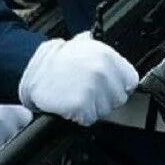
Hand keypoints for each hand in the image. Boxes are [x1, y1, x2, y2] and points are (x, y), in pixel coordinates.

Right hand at [17, 33, 136, 125]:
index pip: (130, 81)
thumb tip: (113, 56)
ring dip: (91, 108)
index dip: (118, 86)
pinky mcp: (81, 105)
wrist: (33, 71)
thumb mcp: (82, 45)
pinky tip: (70, 103)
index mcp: (107, 56)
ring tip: (76, 94)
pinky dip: (79, 116)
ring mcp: (93, 89)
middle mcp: (102, 72)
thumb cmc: (56, 61)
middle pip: (118, 99)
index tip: (106, 86)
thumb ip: (101, 51)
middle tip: (86, 90)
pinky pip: (89, 119)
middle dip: (104, 98)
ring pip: (104, 111)